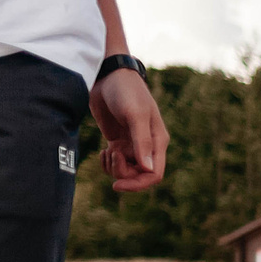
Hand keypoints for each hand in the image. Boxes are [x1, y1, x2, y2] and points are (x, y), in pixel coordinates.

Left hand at [91, 66, 168, 191]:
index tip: (117, 185)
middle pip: (138, 176)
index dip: (137, 184)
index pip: (154, 175)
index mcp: (157, 142)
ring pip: (125, 171)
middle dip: (122, 173)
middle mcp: (147, 146)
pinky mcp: (118, 142)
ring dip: (112, 167)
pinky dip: (107, 162)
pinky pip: (114, 163)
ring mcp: (132, 145)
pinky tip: (103, 151)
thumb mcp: (135, 115)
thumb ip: (141, 142)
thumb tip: (148, 169)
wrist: (108, 76)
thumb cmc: (126, 91)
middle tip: (111, 154)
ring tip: (107, 150)